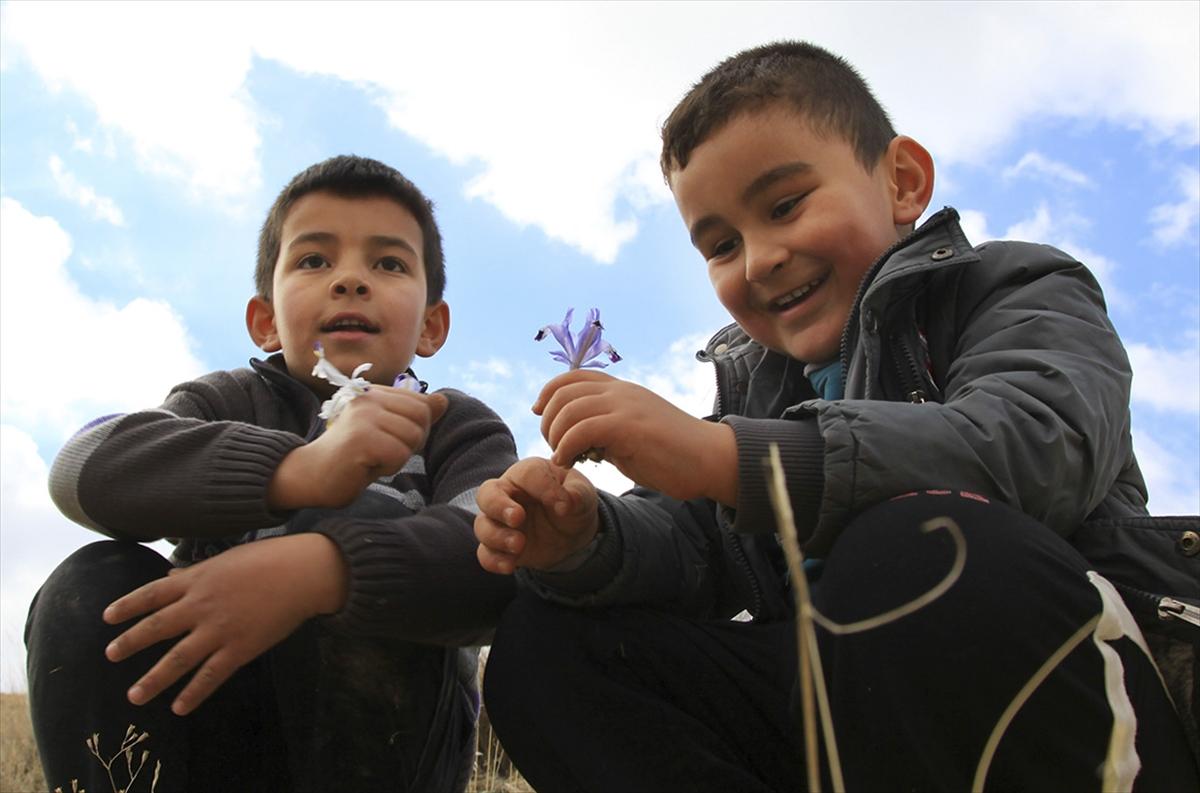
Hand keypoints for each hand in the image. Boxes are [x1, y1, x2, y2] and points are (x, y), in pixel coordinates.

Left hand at [103, 533, 347, 714]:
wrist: (302, 573)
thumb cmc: (268, 559)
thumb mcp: (226, 559)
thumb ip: (196, 572)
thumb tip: (171, 576)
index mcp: (198, 580)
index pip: (152, 594)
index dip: (127, 606)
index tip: (107, 617)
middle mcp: (201, 605)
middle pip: (156, 627)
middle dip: (130, 643)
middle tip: (110, 656)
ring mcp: (219, 629)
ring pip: (177, 659)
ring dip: (154, 679)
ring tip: (135, 696)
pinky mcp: (240, 648)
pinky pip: (210, 676)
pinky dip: (193, 693)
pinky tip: (179, 707)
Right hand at [269, 386, 448, 509]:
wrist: (312, 475)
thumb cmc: (352, 456)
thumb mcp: (388, 431)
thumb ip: (414, 415)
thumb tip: (444, 401)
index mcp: (376, 392)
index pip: (422, 405)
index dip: (415, 429)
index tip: (387, 438)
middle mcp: (369, 397)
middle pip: (422, 418)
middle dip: (411, 442)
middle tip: (382, 451)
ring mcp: (364, 416)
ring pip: (412, 437)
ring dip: (398, 457)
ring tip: (371, 457)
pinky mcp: (361, 438)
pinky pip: (399, 454)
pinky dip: (388, 467)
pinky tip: (366, 466)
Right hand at [475, 457, 598, 573]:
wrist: (572, 531)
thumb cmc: (572, 501)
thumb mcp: (582, 493)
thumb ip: (576, 494)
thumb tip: (566, 503)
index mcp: (528, 474)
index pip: (527, 474)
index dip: (543, 488)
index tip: (563, 506)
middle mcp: (507, 495)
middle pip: (487, 494)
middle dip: (498, 506)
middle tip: (518, 518)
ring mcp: (500, 522)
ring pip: (482, 526)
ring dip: (497, 536)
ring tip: (519, 544)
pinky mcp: (500, 547)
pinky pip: (486, 554)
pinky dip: (494, 561)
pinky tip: (510, 566)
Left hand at [534, 370, 737, 504]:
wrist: (710, 459)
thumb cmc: (674, 454)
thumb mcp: (633, 435)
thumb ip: (607, 431)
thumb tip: (579, 440)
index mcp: (622, 390)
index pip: (573, 377)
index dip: (549, 392)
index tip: (540, 414)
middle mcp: (621, 392)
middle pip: (564, 392)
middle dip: (548, 420)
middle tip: (554, 447)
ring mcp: (625, 406)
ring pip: (569, 409)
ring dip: (555, 436)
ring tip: (562, 458)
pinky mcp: (629, 426)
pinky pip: (582, 430)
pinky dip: (566, 448)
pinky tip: (569, 463)